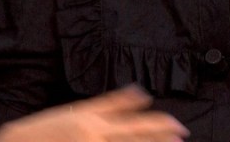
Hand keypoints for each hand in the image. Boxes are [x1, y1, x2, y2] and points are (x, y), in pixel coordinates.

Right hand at [0, 85, 189, 141]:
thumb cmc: (48, 127)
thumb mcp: (79, 110)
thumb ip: (111, 103)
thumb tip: (141, 92)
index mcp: (92, 123)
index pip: (132, 124)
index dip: (157, 126)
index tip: (177, 126)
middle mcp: (93, 140)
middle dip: (157, 141)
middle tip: (181, 138)